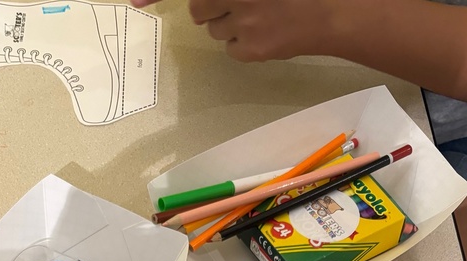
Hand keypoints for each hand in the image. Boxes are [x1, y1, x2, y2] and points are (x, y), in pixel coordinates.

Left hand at [130, 0, 315, 60]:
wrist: (332, 12)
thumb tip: (201, 7)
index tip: (135, 2)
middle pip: (198, 9)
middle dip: (210, 8)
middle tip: (236, 4)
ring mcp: (244, 23)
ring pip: (214, 31)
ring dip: (229, 25)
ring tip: (258, 16)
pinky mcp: (252, 49)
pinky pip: (231, 50)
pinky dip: (243, 44)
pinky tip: (264, 33)